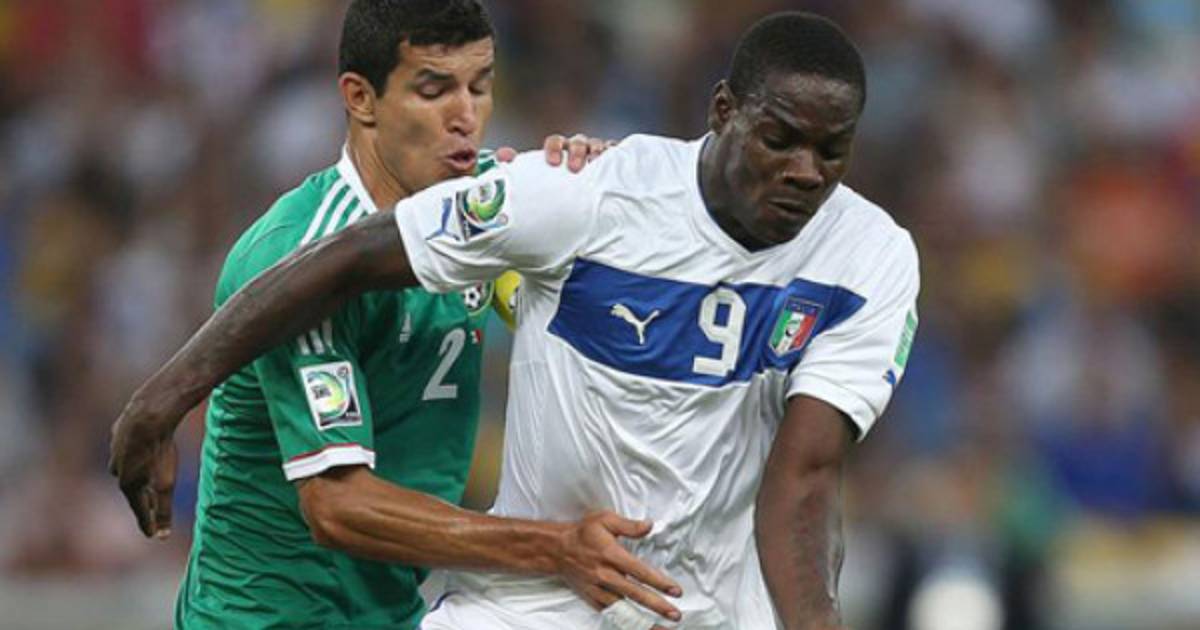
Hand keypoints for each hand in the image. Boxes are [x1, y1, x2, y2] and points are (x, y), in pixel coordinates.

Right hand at [108, 396, 179, 537]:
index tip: (151, 535)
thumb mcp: (166, 483)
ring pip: (126, 466)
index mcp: (128, 483)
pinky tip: (140, 449)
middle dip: (142, 499)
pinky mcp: (118, 431)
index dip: (147, 522)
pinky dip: (134, 452)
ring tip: (146, 479)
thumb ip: (163, 510)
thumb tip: (162, 536)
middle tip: (151, 508)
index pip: (139, 509)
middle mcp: (117, 469)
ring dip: (136, 474)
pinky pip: (127, 446)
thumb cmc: (160, 449)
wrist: (149, 412)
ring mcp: (115, 449)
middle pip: (132, 488)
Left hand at [495, 133, 616, 172]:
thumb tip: (501, 155)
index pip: (554, 141)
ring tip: (594, 163)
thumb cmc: (559, 181)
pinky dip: (612, 152)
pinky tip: (611, 159)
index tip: (551, 162)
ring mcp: (594, 151)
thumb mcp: (539, 173)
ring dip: (594, 151)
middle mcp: (576, 147)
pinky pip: (613, 151)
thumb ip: (520, 165)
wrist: (581, 194)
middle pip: (576, 141)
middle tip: (573, 167)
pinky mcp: (610, 158)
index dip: (553, 148)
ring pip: (595, 145)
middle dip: (575, 151)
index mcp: (558, 149)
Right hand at [554, 511, 682, 622]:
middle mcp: (605, 575)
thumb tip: (650, 525)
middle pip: (635, 594)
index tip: (676, 591)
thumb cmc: (583, 533)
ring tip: (661, 628)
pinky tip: (639, 625)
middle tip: (675, 614)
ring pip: (623, 609)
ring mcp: (598, 589)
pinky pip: (611, 613)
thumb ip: (629, 525)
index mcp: (611, 555)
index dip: (659, 582)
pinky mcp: (592, 598)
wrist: (557, 549)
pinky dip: (624, 621)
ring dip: (643, 619)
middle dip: (657, 606)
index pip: (640, 572)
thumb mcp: (605, 519)